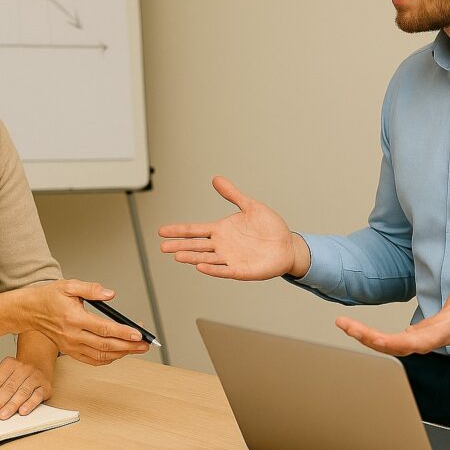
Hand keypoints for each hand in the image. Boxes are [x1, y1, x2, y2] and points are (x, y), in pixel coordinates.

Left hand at [0, 357, 51, 419]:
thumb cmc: (18, 374)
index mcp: (10, 364)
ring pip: (22, 392)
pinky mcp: (45, 386)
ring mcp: (35, 377)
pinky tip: (22, 411)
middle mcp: (23, 368)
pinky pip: (37, 396)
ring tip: (3, 415)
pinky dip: (29, 404)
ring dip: (11, 405)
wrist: (39, 365)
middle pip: (9, 387)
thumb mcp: (2, 375)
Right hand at [15, 280, 149, 365]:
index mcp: (74, 319)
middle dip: (128, 346)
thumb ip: (92, 289)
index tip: (138, 334)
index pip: (104, 329)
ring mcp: (71, 346)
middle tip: (144, 344)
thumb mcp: (69, 285)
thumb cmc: (50, 297)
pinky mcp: (70, 351)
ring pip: (100, 355)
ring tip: (136, 349)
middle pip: (105, 345)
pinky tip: (118, 354)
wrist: (30, 310)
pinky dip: (107, 359)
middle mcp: (72, 336)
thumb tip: (111, 294)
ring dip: (121, 354)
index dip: (123, 333)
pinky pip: (91, 360)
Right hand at [158, 176, 309, 279]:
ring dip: (192, 257)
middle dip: (178, 245)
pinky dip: (212, 269)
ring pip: (206, 259)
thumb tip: (216, 179)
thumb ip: (232, 194)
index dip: (178, 230)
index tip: (161, 231)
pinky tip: (201, 266)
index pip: (195, 230)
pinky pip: (224, 271)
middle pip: (196, 245)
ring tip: (177, 256)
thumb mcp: (251, 206)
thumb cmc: (269, 227)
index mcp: (221, 230)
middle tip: (162, 247)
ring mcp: (230, 258)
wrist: (287, 245)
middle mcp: (222, 245)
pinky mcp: (241, 270)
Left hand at [336, 262, 449, 355]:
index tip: (376, 339)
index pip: (416, 342)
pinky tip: (352, 327)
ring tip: (343, 324)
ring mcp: (414, 341)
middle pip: (393, 346)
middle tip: (346, 326)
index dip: (395, 343)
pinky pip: (385, 341)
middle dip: (368, 338)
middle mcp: (424, 340)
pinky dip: (368, 335)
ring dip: (363, 336)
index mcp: (439, 333)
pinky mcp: (408, 338)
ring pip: (386, 345)